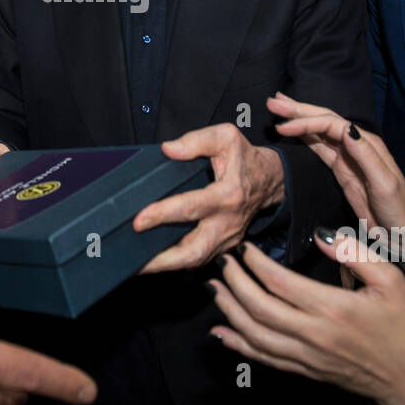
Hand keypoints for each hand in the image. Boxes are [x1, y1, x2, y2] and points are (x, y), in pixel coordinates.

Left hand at [134, 123, 283, 273]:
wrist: (269, 181)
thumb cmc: (244, 158)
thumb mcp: (226, 137)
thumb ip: (196, 141)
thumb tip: (168, 150)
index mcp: (228, 194)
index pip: (191, 207)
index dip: (163, 214)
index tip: (138, 221)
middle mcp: (227, 222)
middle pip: (195, 252)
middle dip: (163, 260)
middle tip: (134, 263)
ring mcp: (227, 238)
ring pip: (196, 261)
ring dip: (166, 267)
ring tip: (137, 267)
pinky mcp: (225, 246)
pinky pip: (199, 259)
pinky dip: (176, 263)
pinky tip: (154, 261)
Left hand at [210, 235, 404, 404]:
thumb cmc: (404, 327)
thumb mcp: (392, 281)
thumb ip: (354, 253)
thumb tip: (321, 233)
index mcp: (334, 308)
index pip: (280, 282)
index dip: (255, 263)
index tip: (244, 248)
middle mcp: (315, 335)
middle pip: (259, 308)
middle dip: (234, 283)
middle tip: (222, 263)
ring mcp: (307, 356)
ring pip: (255, 336)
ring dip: (229, 312)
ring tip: (214, 290)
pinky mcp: (305, 370)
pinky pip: (264, 358)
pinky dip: (238, 345)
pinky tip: (221, 332)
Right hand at [267, 92, 404, 234]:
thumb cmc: (399, 208)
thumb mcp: (385, 182)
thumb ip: (366, 154)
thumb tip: (345, 129)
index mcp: (366, 143)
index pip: (331, 125)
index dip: (307, 122)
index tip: (283, 127)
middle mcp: (355, 144)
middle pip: (323, 120)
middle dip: (298, 110)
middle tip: (274, 101)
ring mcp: (347, 157)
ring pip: (318, 131)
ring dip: (298, 119)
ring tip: (278, 108)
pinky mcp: (341, 169)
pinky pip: (318, 147)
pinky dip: (303, 136)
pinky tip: (292, 130)